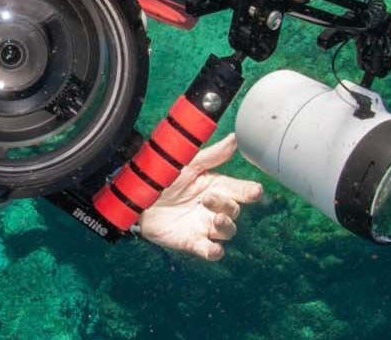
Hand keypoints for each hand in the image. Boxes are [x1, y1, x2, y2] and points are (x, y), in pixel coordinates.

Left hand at [138, 133, 262, 260]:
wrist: (135, 198)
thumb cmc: (163, 178)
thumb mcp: (187, 164)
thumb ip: (212, 155)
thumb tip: (234, 138)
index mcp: (215, 186)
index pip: (240, 190)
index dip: (249, 191)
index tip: (255, 190)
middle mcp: (213, 207)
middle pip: (234, 210)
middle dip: (226, 204)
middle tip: (208, 198)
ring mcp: (204, 226)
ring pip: (227, 231)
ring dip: (226, 227)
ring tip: (215, 219)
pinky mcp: (192, 242)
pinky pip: (211, 251)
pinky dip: (214, 252)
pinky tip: (213, 248)